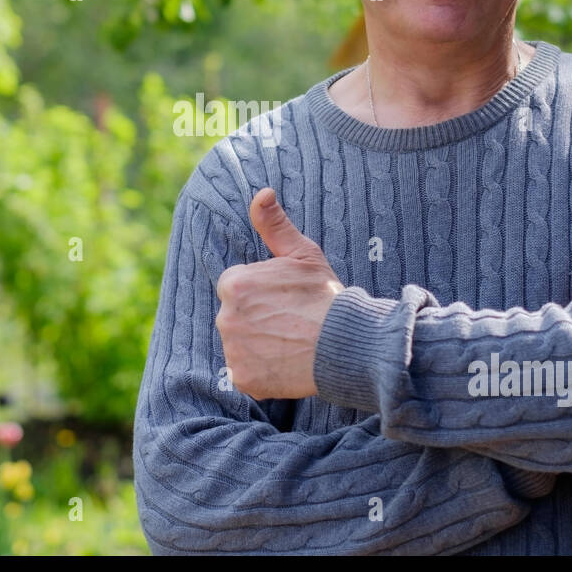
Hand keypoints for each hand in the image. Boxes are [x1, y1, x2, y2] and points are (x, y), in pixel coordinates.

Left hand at [214, 188, 343, 400]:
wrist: (345, 341)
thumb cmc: (325, 295)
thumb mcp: (302, 253)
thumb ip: (274, 224)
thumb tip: (261, 193)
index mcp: (234, 283)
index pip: (239, 288)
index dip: (265, 293)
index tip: (287, 300)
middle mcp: (225, 316)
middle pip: (237, 316)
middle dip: (259, 319)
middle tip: (291, 322)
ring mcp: (233, 350)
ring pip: (241, 345)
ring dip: (259, 345)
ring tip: (290, 342)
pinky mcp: (243, 378)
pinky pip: (246, 372)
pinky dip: (262, 371)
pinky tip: (285, 362)